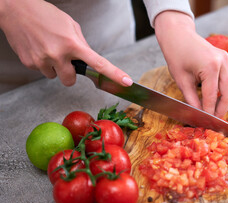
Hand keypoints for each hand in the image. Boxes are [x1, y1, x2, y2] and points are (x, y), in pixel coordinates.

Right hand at [0, 0, 131, 86]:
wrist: (15, 10)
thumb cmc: (45, 15)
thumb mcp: (70, 25)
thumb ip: (81, 44)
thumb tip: (88, 59)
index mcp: (73, 44)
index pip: (98, 63)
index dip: (114, 74)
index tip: (126, 82)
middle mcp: (58, 55)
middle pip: (70, 80)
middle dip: (69, 73)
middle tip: (64, 59)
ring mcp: (42, 61)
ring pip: (55, 77)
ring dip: (55, 68)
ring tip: (48, 49)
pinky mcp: (30, 63)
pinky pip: (42, 71)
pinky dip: (42, 64)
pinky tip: (39, 49)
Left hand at [153, 11, 227, 117]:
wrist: (178, 35)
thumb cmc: (176, 55)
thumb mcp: (181, 80)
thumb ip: (192, 100)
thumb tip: (198, 116)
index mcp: (210, 67)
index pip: (212, 97)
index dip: (209, 113)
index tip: (205, 124)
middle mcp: (223, 62)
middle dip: (221, 110)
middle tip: (212, 122)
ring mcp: (227, 60)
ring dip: (223, 103)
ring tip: (213, 113)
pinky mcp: (226, 60)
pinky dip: (222, 92)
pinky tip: (214, 101)